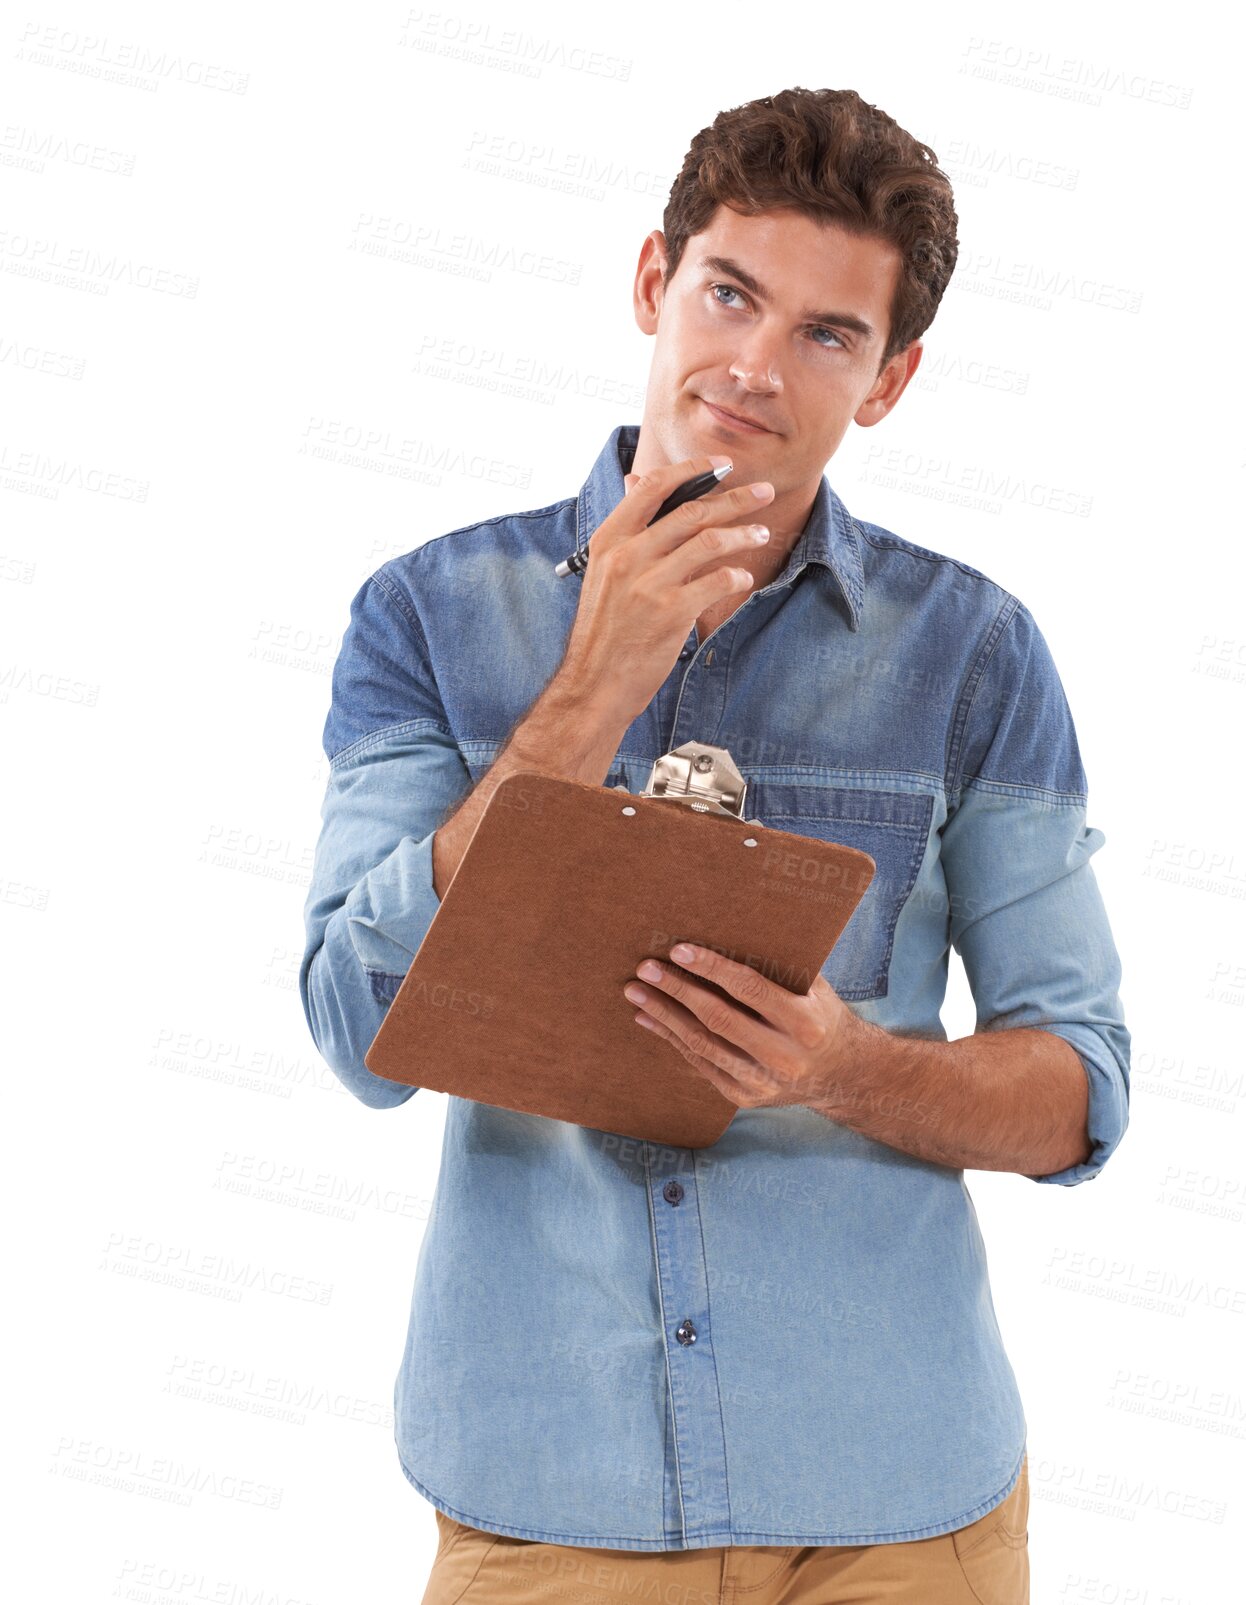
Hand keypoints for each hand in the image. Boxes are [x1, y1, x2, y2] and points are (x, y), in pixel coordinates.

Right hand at [561, 456, 774, 722]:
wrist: (594, 683)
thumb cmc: (603, 630)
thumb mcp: (603, 572)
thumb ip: (626, 529)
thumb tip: (636, 482)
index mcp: (609, 540)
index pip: (652, 487)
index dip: (692, 470)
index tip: (722, 465)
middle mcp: (628, 556)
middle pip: (691, 511)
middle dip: (735, 498)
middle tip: (765, 492)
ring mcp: (650, 583)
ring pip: (709, 542)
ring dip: (744, 534)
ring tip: (763, 534)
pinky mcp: (672, 612)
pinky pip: (718, 581)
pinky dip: (736, 576)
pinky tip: (743, 579)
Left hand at [621, 942, 863, 1111]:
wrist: (840, 1074)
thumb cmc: (820, 1015)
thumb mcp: (814, 988)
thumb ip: (779, 965)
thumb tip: (727, 928)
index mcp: (804, 1022)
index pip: (750, 989)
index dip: (712, 968)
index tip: (679, 950)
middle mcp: (783, 1056)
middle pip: (718, 1018)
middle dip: (677, 990)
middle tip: (646, 967)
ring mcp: (762, 1082)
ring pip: (702, 1044)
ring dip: (663, 1015)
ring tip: (636, 992)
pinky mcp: (743, 1096)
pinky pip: (700, 1063)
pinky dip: (671, 1038)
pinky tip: (649, 1019)